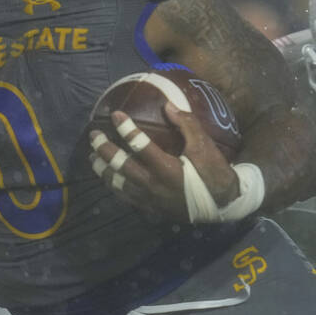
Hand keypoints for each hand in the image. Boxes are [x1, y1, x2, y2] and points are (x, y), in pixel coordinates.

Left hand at [89, 103, 237, 222]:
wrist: (223, 205)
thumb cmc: (214, 173)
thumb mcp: (205, 146)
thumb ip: (186, 124)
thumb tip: (168, 105)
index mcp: (166, 168)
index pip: (139, 145)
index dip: (125, 128)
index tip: (115, 114)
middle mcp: (153, 185)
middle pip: (120, 166)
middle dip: (104, 149)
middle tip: (93, 135)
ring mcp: (150, 200)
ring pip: (118, 185)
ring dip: (103, 170)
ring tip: (93, 159)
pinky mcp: (151, 209)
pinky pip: (126, 198)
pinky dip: (115, 187)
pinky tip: (110, 180)